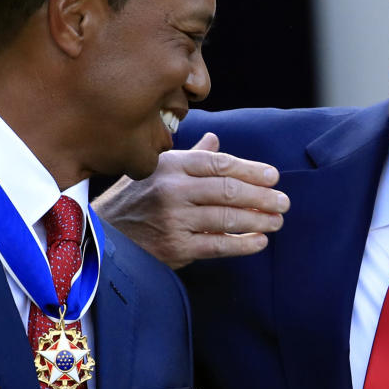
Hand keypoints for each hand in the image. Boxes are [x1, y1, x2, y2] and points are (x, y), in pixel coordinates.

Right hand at [92, 132, 289, 268]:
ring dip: (259, 221)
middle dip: (263, 197)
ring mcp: (174, 220)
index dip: (251, 169)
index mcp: (171, 165)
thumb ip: (191, 157)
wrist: (104, 236)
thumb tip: (216, 140)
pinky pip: (218, 245)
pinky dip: (243, 244)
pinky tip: (259, 242)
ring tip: (277, 221)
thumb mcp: (157, 170)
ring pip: (228, 219)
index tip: (273, 176)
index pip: (219, 164)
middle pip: (229, 190)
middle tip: (284, 202)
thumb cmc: (135, 199)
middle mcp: (172, 189)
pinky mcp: (176, 248)